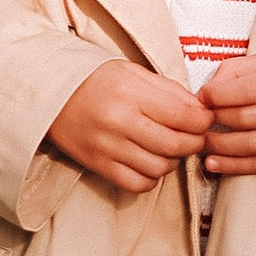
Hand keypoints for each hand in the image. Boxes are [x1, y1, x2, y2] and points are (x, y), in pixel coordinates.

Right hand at [47, 60, 212, 195]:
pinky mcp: (98, 165)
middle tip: (195, 136)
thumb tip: (200, 110)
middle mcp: (119, 122)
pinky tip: (151, 164)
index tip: (206, 119)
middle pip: (176, 144)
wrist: (49, 95)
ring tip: (170, 148)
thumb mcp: (132, 72)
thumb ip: (168, 90)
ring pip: (159, 168)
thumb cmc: (94, 80)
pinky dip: (151, 178)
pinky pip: (137, 184)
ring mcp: (108, 147)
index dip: (203, 120)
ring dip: (173, 161)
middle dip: (194, 142)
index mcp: (130, 93)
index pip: (183, 115)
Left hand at [201, 50, 255, 178]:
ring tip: (201, 142)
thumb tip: (207, 90)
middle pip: (247, 119)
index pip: (246, 90)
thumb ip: (240, 69)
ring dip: (220, 147)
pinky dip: (236, 166)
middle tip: (197, 121)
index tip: (201, 98)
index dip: (216, 96)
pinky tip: (215, 163)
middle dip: (215, 121)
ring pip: (254, 145)